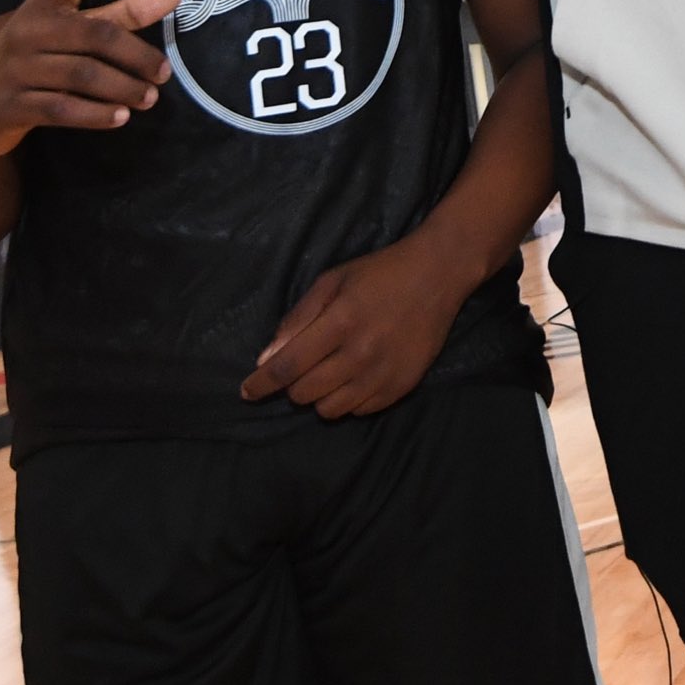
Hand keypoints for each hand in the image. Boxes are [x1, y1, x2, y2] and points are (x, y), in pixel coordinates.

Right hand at [0, 0, 177, 159]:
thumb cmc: (32, 65)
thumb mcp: (61, 35)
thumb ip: (114, 16)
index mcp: (40, 6)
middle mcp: (26, 32)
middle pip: (95, 35)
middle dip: (136, 54)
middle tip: (165, 71)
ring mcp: (15, 69)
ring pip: (83, 75)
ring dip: (123, 88)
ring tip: (150, 97)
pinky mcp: (10, 105)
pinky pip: (62, 109)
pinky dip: (96, 114)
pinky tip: (121, 118)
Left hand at [241, 234, 465, 418]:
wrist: (438, 275)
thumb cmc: (379, 273)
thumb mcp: (333, 280)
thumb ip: (298, 318)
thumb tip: (266, 358)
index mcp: (340, 322)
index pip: (287, 366)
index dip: (261, 383)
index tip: (246, 392)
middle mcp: (361, 353)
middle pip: (304, 393)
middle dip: (293, 383)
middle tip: (304, 364)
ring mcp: (383, 373)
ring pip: (329, 409)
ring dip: (320, 394)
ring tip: (330, 370)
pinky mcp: (401, 386)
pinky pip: (358, 411)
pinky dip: (348, 399)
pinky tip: (355, 375)